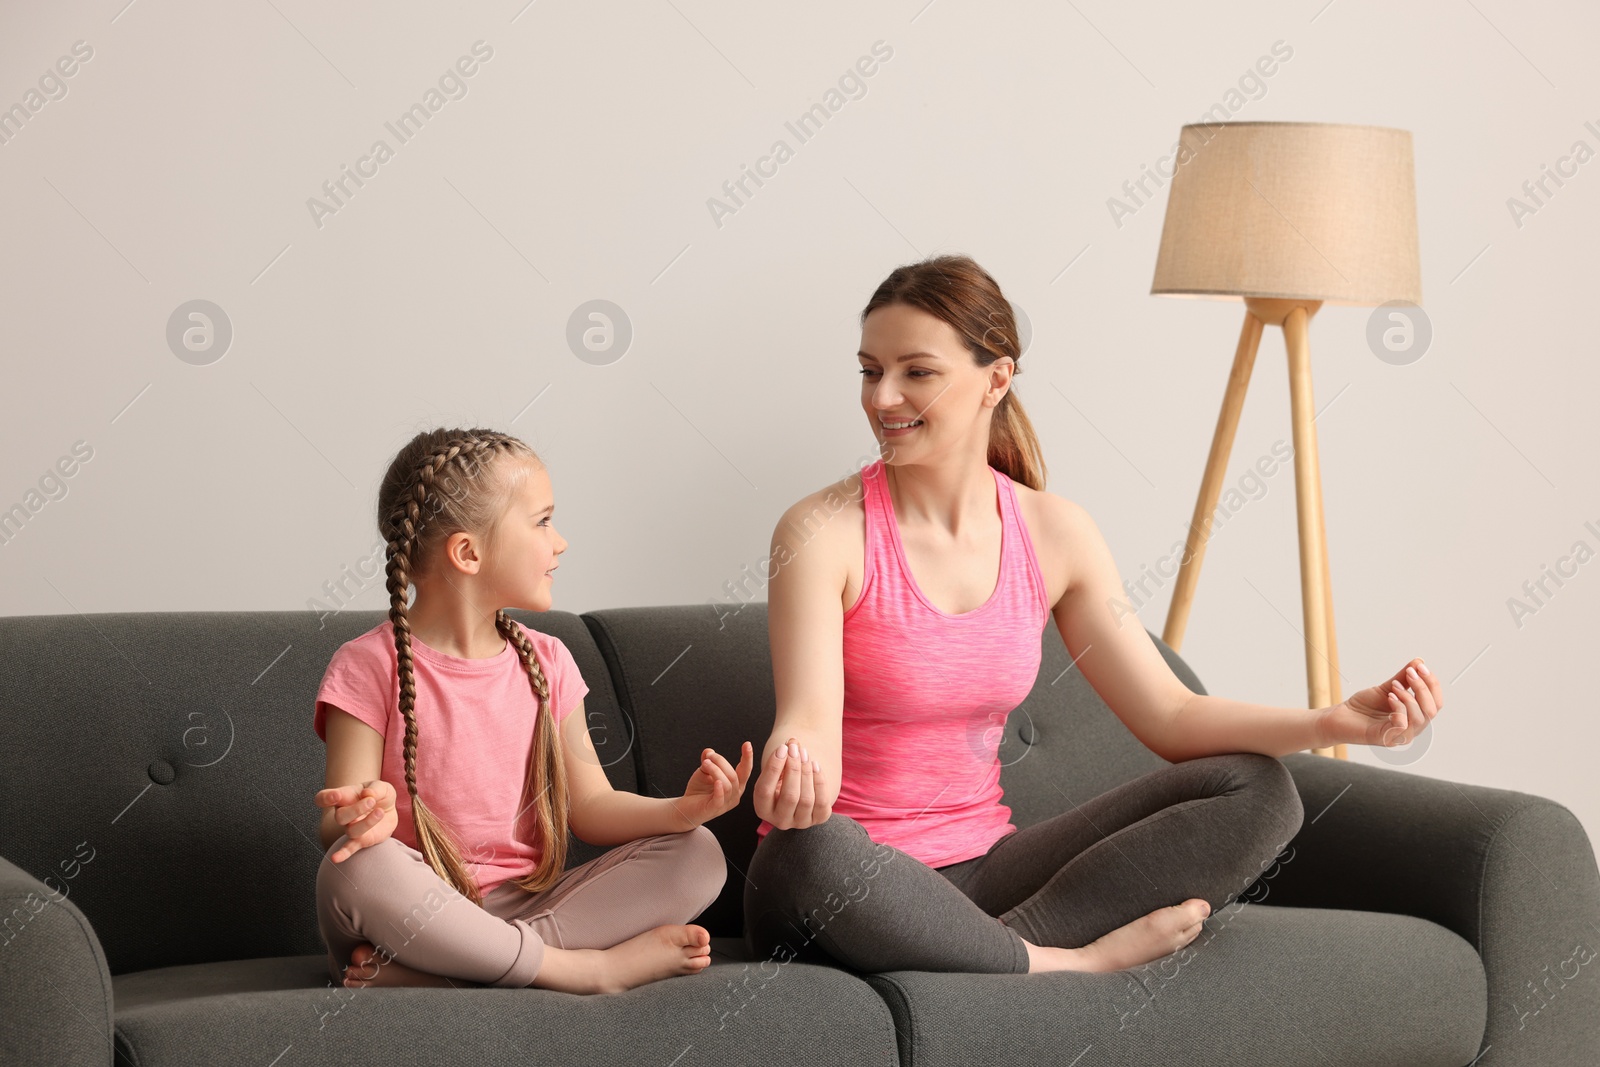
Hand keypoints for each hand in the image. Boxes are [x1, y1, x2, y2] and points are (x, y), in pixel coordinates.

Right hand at [315, 779, 397, 861]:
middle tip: (371, 801)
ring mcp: (350, 828)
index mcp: (344, 797)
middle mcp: (343, 813)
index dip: (326, 798)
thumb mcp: (382, 787)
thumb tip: (367, 794)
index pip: (324, 798)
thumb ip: (376, 789)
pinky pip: (348, 848)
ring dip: (366, 822)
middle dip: (356, 809)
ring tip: (380, 812)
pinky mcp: (360, 840)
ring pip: (351, 830)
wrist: (388, 810)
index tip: (335, 796)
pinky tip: (335, 859)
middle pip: (340, 816)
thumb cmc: (380, 795)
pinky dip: (342, 854)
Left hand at [675, 742, 753, 828]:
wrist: (685, 807)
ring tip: (705, 764)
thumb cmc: (698, 790)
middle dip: (722, 761)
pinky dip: (719, 790)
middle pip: (734, 775)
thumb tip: (709, 751)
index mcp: (736, 784)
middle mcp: (734, 794)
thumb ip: (708, 761)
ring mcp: (725, 803)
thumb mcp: (704, 771)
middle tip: (709, 756)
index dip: (747, 758)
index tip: (747, 744)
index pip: (745, 771)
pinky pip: (720, 799)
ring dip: (716, 771)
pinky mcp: (714, 809)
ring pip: (728, 784)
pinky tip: (716, 782)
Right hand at [751, 736, 829, 829]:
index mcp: (762, 809)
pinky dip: (819, 781)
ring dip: (806, 772)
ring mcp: (800, 822)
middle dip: (793, 769)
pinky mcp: (818, 819)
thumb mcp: (775, 771)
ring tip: (804, 753)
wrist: (800, 789)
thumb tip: (791, 744)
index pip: (764, 790)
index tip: (782, 748)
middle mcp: (780, 821)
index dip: (773, 767)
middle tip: (795, 748)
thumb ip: (779, 758)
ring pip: (806, 800)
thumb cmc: (782, 776)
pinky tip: (815, 765)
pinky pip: (822, 802)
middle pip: (789, 796)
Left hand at [1319, 658, 1442, 748]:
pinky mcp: (1386, 739)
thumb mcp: (1386, 688)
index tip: (1420, 666)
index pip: (1436, 702)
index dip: (1432, 684)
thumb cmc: (1363, 706)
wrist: (1339, 717)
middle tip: (1410, 673)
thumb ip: (1404, 678)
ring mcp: (1400, 736)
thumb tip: (1419, 662)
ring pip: (1420, 718)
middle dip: (1423, 688)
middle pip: (1432, 710)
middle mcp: (1412, 728)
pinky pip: (1402, 725)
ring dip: (1409, 697)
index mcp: (1415, 716)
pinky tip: (1389, 697)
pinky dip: (1398, 707)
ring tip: (1393, 687)